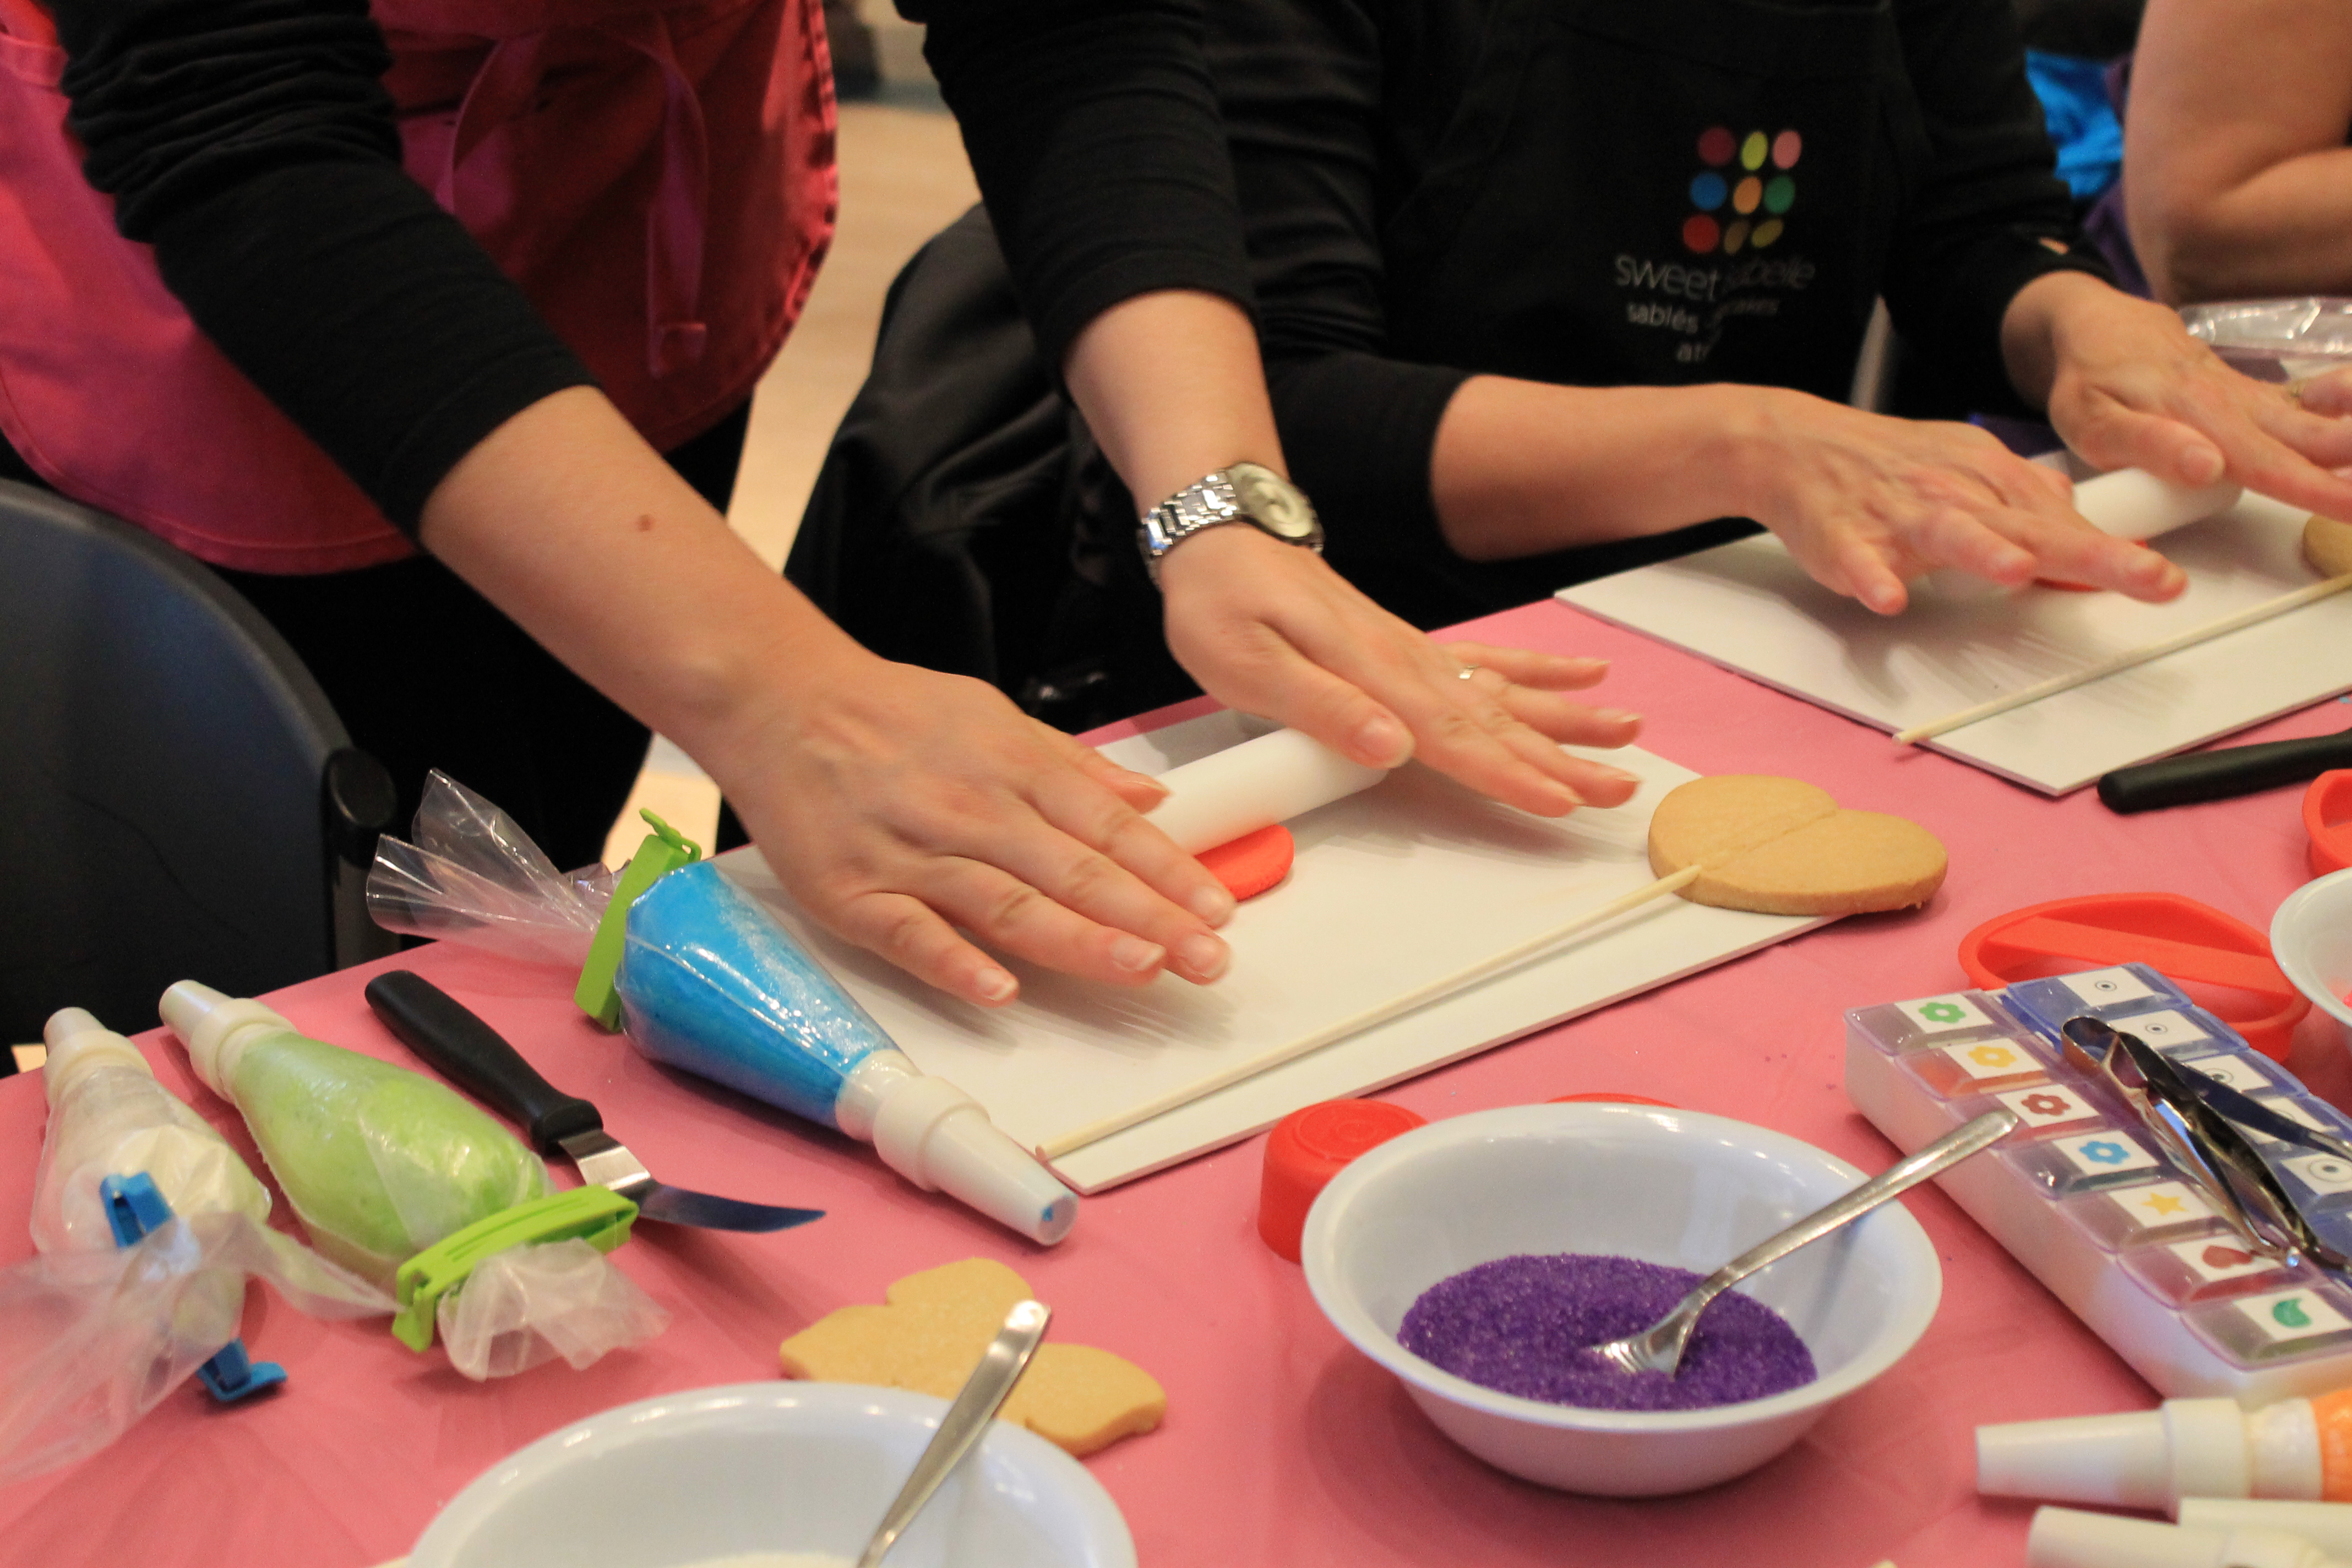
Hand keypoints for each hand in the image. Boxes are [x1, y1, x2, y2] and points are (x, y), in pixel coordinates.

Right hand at [704, 642, 1236, 1007]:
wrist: (777, 700)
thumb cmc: (889, 714)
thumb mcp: (992, 716)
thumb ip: (1073, 766)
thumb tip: (1151, 797)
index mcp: (1011, 767)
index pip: (1108, 827)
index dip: (1167, 870)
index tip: (1217, 908)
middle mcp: (971, 810)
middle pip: (1074, 871)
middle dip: (1148, 917)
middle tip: (1206, 959)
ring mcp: (912, 855)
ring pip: (1007, 904)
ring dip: (1079, 940)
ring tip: (1142, 969)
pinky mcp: (854, 893)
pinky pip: (911, 934)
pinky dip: (956, 962)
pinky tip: (1001, 993)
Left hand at [1155, 527, 1643, 814]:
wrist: (1223, 535)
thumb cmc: (1221, 602)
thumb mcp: (1245, 662)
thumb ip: (1320, 706)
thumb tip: (1390, 747)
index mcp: (1371, 674)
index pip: (1452, 737)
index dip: (1508, 774)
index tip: (1560, 801)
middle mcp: (1407, 662)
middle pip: (1497, 720)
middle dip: (1563, 757)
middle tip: (1622, 789)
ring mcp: (1415, 651)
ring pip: (1507, 691)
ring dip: (1568, 716)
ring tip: (1629, 733)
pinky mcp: (1409, 645)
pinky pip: (1491, 658)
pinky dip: (1539, 668)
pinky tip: (1584, 674)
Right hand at [1731, 388, 2187, 613]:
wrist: (1796, 445)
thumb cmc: (1887, 465)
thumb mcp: (1967, 468)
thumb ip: (2025, 502)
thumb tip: (2082, 528)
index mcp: (1987, 483)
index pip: (2062, 522)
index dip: (2114, 551)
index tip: (2164, 579)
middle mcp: (1953, 494)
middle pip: (2030, 527)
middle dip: (2092, 554)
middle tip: (2150, 578)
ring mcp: (1897, 516)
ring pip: (1948, 533)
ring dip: (1983, 552)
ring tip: (2018, 571)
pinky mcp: (1841, 538)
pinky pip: (1857, 561)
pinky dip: (1870, 577)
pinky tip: (1886, 596)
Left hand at [2014, 271, 2351, 519]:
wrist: (2096, 326)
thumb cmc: (2087, 381)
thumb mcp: (2092, 422)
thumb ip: (2147, 446)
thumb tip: (2208, 467)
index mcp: (2196, 415)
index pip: (2263, 463)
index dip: (2309, 487)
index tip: (2351, 506)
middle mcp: (2232, 403)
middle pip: (2305, 440)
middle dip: (2347, 467)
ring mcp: (2245, 395)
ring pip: (2314, 418)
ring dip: (2349, 434)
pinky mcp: (2249, 392)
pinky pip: (2304, 399)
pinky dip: (2338, 402)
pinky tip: (2350, 400)